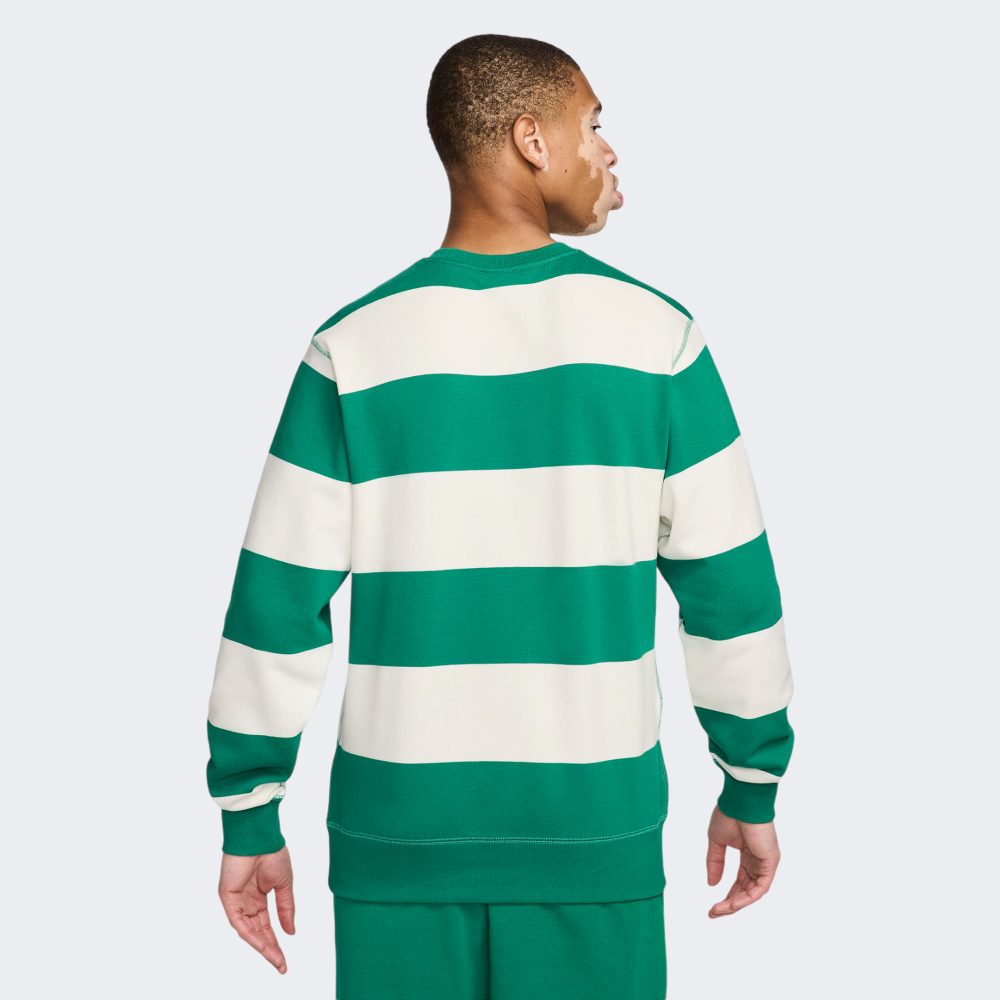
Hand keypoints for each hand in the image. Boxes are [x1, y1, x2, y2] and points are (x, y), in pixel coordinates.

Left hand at [219, 847, 295, 973]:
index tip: (284, 960)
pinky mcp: (228, 898)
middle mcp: (246, 902)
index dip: (276, 943)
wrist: (260, 835)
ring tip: (275, 959)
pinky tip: (262, 944)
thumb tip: (291, 932)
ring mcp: (236, 901)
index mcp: (258, 898)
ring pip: (248, 931)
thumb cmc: (272, 852)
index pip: (266, 926)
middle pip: (257, 932)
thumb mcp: (284, 884)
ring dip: (262, 946)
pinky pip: (239, 922)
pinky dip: (250, 934)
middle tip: (281, 965)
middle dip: (270, 949)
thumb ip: (286, 908)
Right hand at [705, 806, 779, 917]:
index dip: (728, 894)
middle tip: (714, 912)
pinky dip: (747, 897)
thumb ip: (715, 862)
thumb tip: (711, 883)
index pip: (741, 881)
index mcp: (748, 854)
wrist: (741, 801)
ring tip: (719, 910)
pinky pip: (760, 887)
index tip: (714, 905)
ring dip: (736, 904)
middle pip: (747, 890)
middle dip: (730, 903)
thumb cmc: (729, 814)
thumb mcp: (717, 841)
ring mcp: (766, 862)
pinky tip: (732, 903)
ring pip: (753, 892)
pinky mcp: (770, 863)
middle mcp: (759, 860)